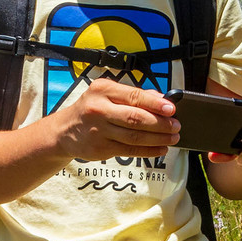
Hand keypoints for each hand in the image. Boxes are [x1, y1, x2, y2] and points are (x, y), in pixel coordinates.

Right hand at [54, 77, 180, 163]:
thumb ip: (134, 95)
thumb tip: (162, 99)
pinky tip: (160, 149)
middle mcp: (99, 109)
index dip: (156, 104)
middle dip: (160, 123)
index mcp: (103, 90)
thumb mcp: (107, 94)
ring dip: (158, 139)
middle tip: (176, 126)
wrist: (65, 130)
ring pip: (135, 136)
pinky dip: (149, 151)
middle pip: (136, 118)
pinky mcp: (100, 149)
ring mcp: (99, 130)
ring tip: (172, 138)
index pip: (134, 96)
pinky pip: (130, 150)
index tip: (172, 109)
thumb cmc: (92, 108)